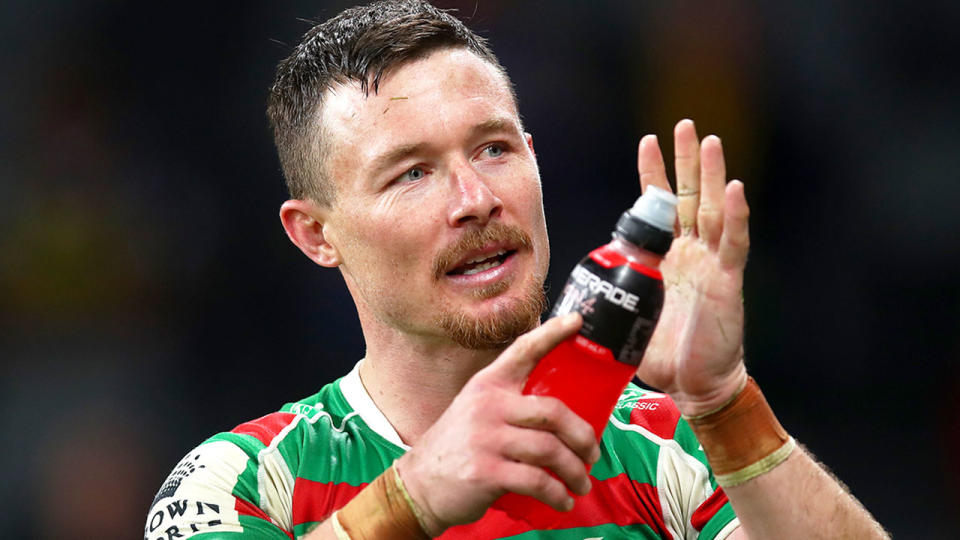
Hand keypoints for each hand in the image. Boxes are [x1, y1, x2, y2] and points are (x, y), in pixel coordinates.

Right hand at [397, 313, 599, 534]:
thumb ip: (510, 405)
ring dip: (574, 471)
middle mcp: (487, 406)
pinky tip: (562, 501)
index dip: (552, 333)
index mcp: (487, 385)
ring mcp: (485, 438)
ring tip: (581, 482)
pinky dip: (556, 494)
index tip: (578, 321)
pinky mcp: (485, 471)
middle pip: (553, 411)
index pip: (523, 350)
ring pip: (549, 449)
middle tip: (593, 453)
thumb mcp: (476, 412)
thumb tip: (562, 415)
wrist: (418, 485)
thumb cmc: (458, 448)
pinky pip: (536, 481)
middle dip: (583, 436)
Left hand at [634, 119, 749, 415]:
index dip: (654, 175)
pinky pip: (733, 243)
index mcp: (665, 258)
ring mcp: (712, 264)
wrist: (693, 385)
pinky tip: (733, 189)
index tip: (648, 141)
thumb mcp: (625, 318)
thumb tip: (566, 302)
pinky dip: (735, 216)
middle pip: (690, 197)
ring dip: (710, 175)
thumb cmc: (662, 355)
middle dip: (686, 161)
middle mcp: (691, 253)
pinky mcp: (728, 281)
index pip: (659, 208)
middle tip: (685, 125)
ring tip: (708, 141)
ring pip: (713, 210)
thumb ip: (605, 301)